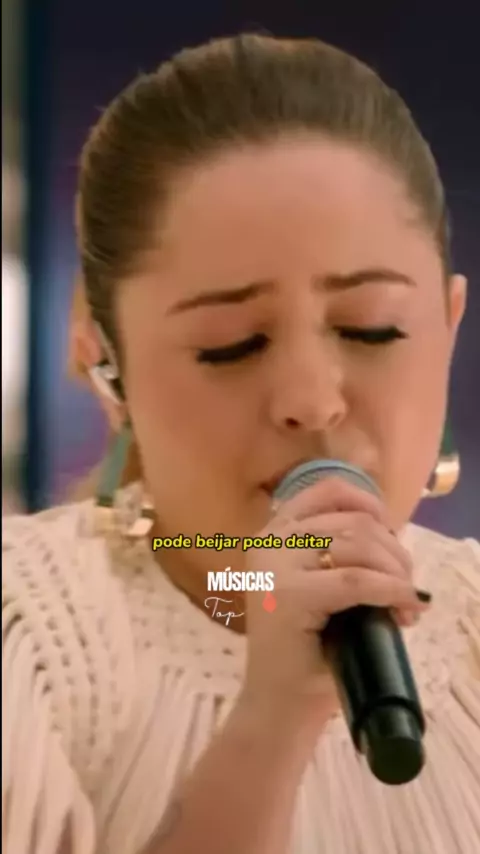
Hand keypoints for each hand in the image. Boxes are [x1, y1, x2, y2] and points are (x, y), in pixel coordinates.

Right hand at [242, 477, 429, 719]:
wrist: (279, 704)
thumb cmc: (305, 649)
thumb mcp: (319, 587)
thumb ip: (341, 555)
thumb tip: (394, 542)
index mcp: (273, 535)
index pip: (327, 491)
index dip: (368, 502)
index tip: (392, 531)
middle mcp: (270, 542)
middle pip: (354, 522)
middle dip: (394, 552)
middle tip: (407, 588)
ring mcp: (275, 567)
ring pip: (358, 546)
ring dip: (396, 572)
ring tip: (405, 603)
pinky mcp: (289, 595)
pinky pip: (357, 580)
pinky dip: (392, 589)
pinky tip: (406, 605)